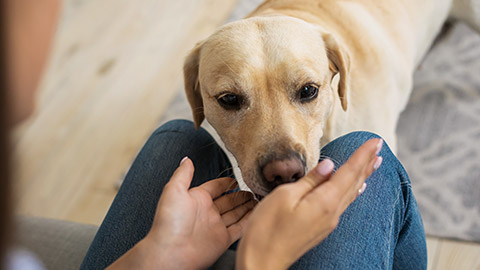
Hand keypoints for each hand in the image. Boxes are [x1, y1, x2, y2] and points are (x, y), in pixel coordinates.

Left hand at [108, 157, 254, 269]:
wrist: (172, 252)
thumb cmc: (170, 222)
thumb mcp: (174, 190)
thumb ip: (183, 174)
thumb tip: (186, 159)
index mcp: (197, 199)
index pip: (215, 187)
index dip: (227, 182)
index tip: (238, 178)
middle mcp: (207, 212)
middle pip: (229, 200)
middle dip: (241, 194)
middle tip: (255, 188)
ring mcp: (216, 226)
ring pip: (236, 213)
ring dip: (247, 206)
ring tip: (260, 198)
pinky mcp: (223, 240)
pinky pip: (240, 228)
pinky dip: (249, 221)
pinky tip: (258, 213)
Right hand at [236, 138, 382, 269]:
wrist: (262, 262)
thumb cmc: (267, 229)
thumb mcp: (284, 196)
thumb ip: (310, 180)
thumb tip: (329, 165)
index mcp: (324, 201)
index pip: (349, 172)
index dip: (362, 155)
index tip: (375, 141)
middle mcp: (332, 212)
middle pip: (354, 182)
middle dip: (367, 163)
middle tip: (379, 147)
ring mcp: (327, 222)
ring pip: (351, 193)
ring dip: (363, 176)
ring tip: (374, 164)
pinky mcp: (321, 228)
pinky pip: (343, 204)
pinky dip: (353, 191)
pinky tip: (357, 189)